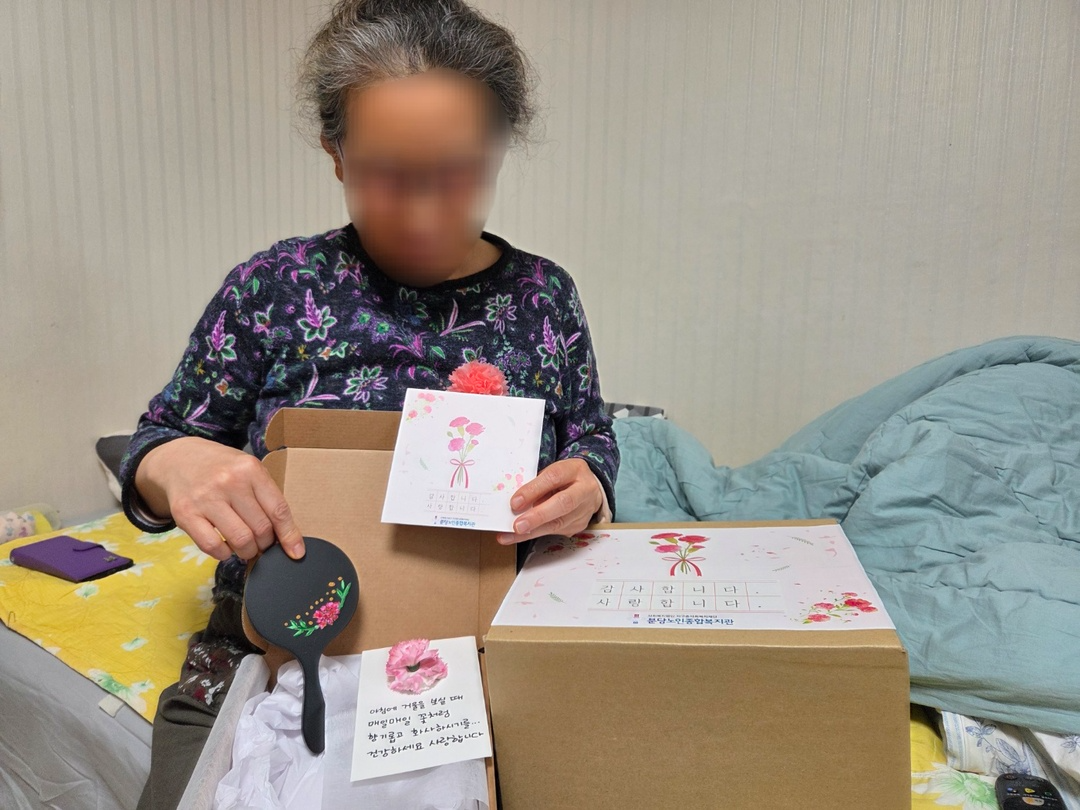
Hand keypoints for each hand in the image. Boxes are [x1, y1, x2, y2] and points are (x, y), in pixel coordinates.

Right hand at [135, 437, 304, 561]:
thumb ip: (267, 498)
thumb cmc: (222, 468)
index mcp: (250, 469)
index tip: (296, 553)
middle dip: (265, 544)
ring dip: (247, 551)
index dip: (289, 535)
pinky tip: (225, 547)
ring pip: (240, 540)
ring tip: (246, 547)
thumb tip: (286, 537)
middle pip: (261, 529)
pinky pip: (212, 546)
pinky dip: (223, 554)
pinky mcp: (185, 513)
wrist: (180, 458)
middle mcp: (229, 482)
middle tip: (261, 544)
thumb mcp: (249, 471)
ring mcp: (205, 498)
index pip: (278, 510)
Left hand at [496, 458, 602, 544]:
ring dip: (532, 531)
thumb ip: (537, 484)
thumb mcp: (552, 472)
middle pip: (563, 504)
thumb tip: (516, 502)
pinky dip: (536, 533)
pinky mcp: (579, 525)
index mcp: (575, 469)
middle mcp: (584, 490)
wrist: (590, 490)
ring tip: (512, 535)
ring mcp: (584, 510)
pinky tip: (520, 536)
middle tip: (518, 525)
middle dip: (537, 516)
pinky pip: (556, 531)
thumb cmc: (565, 479)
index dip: (533, 490)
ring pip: (558, 523)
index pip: (554, 478)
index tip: (515, 502)